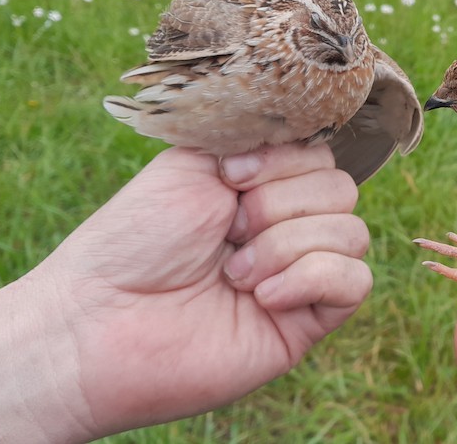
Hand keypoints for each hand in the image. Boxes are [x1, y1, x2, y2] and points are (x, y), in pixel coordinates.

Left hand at [28, 143, 371, 435]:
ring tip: (234, 274)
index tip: (230, 178)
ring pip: (353, 233)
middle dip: (280, 204)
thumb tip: (310, 133)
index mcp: (258, 187)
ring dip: (287, 245)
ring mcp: (300, 276)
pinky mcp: (307, 323)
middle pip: (341, 188)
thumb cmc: (132, 242)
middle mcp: (284, 227)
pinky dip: (311, 279)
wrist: (100, 321)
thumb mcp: (191, 164)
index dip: (283, 160)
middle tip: (227, 232)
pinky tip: (263, 298)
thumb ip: (254, 141)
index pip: (319, 153)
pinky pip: (356, 283)